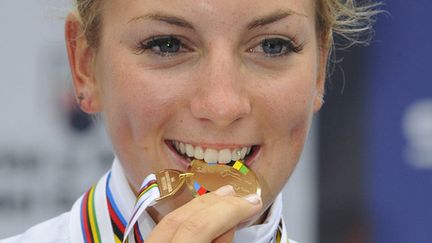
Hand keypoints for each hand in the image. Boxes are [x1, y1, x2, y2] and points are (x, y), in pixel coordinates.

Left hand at [146, 185, 261, 242]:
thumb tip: (228, 222)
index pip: (197, 227)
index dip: (229, 211)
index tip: (252, 203)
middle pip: (180, 217)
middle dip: (215, 203)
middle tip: (243, 196)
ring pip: (170, 219)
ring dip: (202, 206)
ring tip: (227, 196)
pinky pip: (167, 228)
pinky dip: (188, 217)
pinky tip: (204, 211)